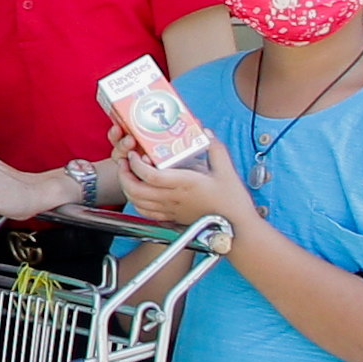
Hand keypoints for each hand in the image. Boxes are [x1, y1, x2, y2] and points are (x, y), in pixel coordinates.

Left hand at [110, 142, 245, 235]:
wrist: (238, 229)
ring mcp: (172, 210)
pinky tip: (139, 194)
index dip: (136, 165)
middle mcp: (174, 198)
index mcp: (185, 184)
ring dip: (128, 188)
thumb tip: (204, 132)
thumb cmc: (232, 201)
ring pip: (138, 203)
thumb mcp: (226, 169)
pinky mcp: (173, 218)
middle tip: (124, 162)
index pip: (150, 175)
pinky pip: (146, 213)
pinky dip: (136, 202)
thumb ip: (214, 148)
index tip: (134, 154)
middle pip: (137, 190)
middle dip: (125, 175)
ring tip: (128, 175)